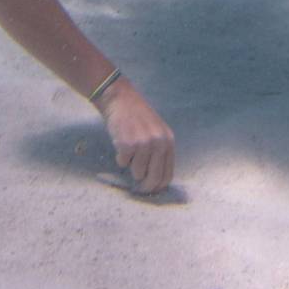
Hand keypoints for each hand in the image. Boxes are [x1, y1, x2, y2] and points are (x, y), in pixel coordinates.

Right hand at [97, 78, 174, 193]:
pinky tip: (120, 142)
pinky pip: (123, 163)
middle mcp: (159, 143)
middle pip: (155, 178)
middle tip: (138, 189)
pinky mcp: (128, 144)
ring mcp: (144, 144)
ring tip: (128, 150)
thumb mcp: (156, 132)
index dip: (158, 186)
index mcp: (168, 141)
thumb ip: (159, 152)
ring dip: (130, 166)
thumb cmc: (136, 117)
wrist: (120, 98)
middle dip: (145, 187)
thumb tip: (155, 180)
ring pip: (137, 173)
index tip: (150, 189)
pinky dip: (120, 157)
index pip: (168, 175)